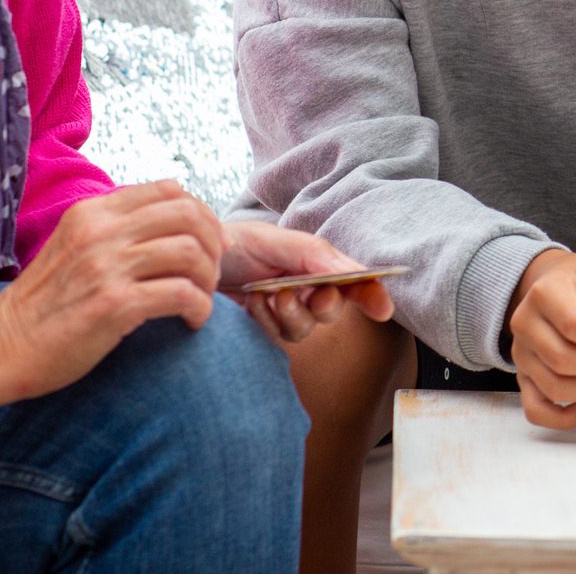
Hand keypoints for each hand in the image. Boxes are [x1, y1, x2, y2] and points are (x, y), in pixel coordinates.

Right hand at [0, 181, 224, 403]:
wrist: (5, 347)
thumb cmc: (48, 302)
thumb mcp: (75, 246)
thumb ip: (117, 228)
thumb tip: (178, 217)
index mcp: (93, 212)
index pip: (169, 190)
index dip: (204, 213)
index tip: (214, 242)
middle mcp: (101, 232)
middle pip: (188, 216)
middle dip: (215, 243)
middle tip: (216, 271)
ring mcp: (107, 266)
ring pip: (191, 252)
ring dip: (210, 278)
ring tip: (203, 298)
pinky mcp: (115, 303)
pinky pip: (182, 294)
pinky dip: (200, 307)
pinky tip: (194, 321)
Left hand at [218, 221, 395, 343]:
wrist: (189, 260)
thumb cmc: (234, 243)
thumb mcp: (275, 239)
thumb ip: (315, 254)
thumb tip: (354, 271)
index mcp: (317, 264)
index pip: (355, 282)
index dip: (373, 295)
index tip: (383, 310)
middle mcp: (305, 289)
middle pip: (332, 309)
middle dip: (327, 304)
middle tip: (314, 294)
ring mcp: (283, 312)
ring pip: (304, 329)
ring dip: (291, 313)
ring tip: (269, 293)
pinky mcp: (261, 330)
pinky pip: (276, 338)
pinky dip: (266, 320)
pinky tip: (252, 302)